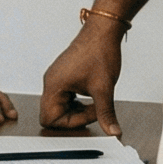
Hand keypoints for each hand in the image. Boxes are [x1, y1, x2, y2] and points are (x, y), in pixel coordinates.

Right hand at [39, 20, 123, 134]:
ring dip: (78, 109)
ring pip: (60, 106)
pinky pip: (65, 97)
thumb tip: (113, 132)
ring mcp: (56, 78)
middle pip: (53, 115)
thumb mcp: (104, 88)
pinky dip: (78, 101)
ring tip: (95, 99)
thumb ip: (106, 113)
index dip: (71, 122)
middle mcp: (51, 82)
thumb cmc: (99, 53)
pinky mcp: (64, 75)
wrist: (103, 31)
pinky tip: (91, 94)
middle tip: (95, 108)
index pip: (49, 119)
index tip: (91, 113)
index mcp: (53, 86)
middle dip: (76, 116)